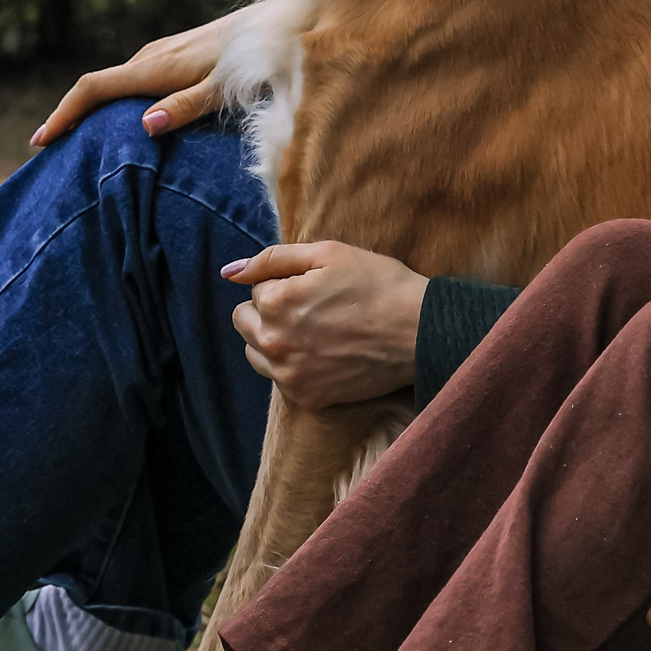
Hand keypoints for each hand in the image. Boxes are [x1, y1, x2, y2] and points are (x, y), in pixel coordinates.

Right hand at [32, 13, 236, 144]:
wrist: (274, 23)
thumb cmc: (252, 59)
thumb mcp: (222, 88)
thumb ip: (186, 106)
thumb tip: (145, 125)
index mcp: (154, 68)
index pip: (93, 89)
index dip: (63, 114)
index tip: (40, 142)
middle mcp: (150, 58)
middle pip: (97, 89)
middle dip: (71, 117)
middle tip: (52, 153)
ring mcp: (161, 54)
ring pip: (115, 84)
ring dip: (94, 110)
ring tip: (78, 142)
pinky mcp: (173, 54)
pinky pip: (132, 80)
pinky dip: (116, 101)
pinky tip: (122, 120)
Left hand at [221, 242, 426, 408]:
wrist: (420, 331)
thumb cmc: (379, 284)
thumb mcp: (329, 253)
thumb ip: (273, 258)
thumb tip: (230, 272)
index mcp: (275, 302)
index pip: (257, 289)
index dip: (287, 284)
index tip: (317, 287)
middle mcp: (273, 342)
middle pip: (244, 323)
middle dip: (269, 312)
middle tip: (310, 308)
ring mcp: (289, 374)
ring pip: (256, 353)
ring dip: (274, 340)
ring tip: (313, 332)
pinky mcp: (307, 397)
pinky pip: (280, 379)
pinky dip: (294, 366)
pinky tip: (324, 354)